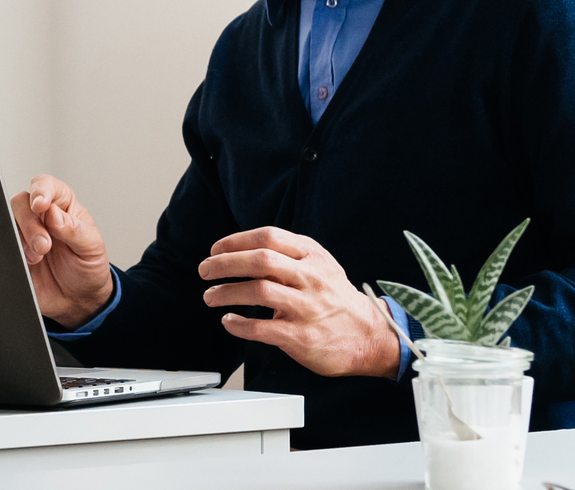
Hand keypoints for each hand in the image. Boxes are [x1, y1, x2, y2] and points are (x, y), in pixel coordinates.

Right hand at [9, 175, 115, 325]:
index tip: (40, 204)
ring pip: (8, 222)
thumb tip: (53, 213)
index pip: (47, 186)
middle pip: (21, 202)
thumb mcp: (91, 247)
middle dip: (30, 222)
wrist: (78, 301)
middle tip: (44, 245)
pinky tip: (29, 263)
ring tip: (39, 257)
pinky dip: (14, 253)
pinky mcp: (14, 254)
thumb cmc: (87, 268)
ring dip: (23, 240)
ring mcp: (25, 236)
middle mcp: (41, 217)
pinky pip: (3, 246)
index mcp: (62, 207)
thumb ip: (74, 229)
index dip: (41, 190)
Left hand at [200, 227, 401, 377]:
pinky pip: (261, 328)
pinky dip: (238, 324)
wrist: (369, 336)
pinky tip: (228, 321)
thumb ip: (290, 256)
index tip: (216, 250)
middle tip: (205, 270)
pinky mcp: (301, 336)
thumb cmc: (337, 300)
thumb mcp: (321, 266)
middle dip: (224, 264)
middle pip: (260, 260)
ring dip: (226, 293)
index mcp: (312, 256)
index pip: (268, 237)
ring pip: (258, 291)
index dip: (236, 241)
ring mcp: (306, 307)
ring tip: (211, 297)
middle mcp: (310, 278)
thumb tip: (245, 250)